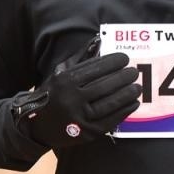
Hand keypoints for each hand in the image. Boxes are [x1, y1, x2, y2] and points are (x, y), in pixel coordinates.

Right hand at [16, 41, 140, 148]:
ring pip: (110, 103)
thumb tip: (98, 41)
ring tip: (137, 87)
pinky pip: (111, 120)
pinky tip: (133, 103)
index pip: (94, 68)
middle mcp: (71, 99)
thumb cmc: (52, 94)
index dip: (112, 62)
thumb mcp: (60, 74)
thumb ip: (80, 58)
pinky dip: (125, 111)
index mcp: (65, 81)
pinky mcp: (87, 133)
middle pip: (104, 86)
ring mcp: (79, 118)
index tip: (125, 58)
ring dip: (127, 94)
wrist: (36, 125)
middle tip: (134, 72)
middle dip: (123, 77)